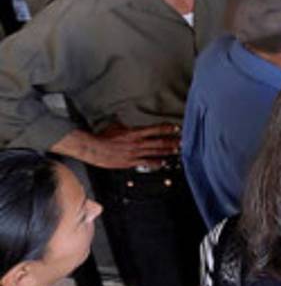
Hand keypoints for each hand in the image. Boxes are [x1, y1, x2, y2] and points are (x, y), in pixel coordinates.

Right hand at [55, 124, 179, 169]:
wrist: (93, 149)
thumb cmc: (102, 137)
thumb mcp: (116, 126)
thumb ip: (126, 125)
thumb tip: (128, 122)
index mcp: (135, 132)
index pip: (155, 129)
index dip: (167, 128)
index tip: (176, 128)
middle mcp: (137, 143)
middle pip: (159, 142)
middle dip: (172, 141)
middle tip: (183, 141)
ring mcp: (135, 153)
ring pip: (155, 153)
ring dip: (168, 152)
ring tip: (177, 151)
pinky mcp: (130, 162)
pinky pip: (146, 163)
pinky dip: (156, 163)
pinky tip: (163, 162)